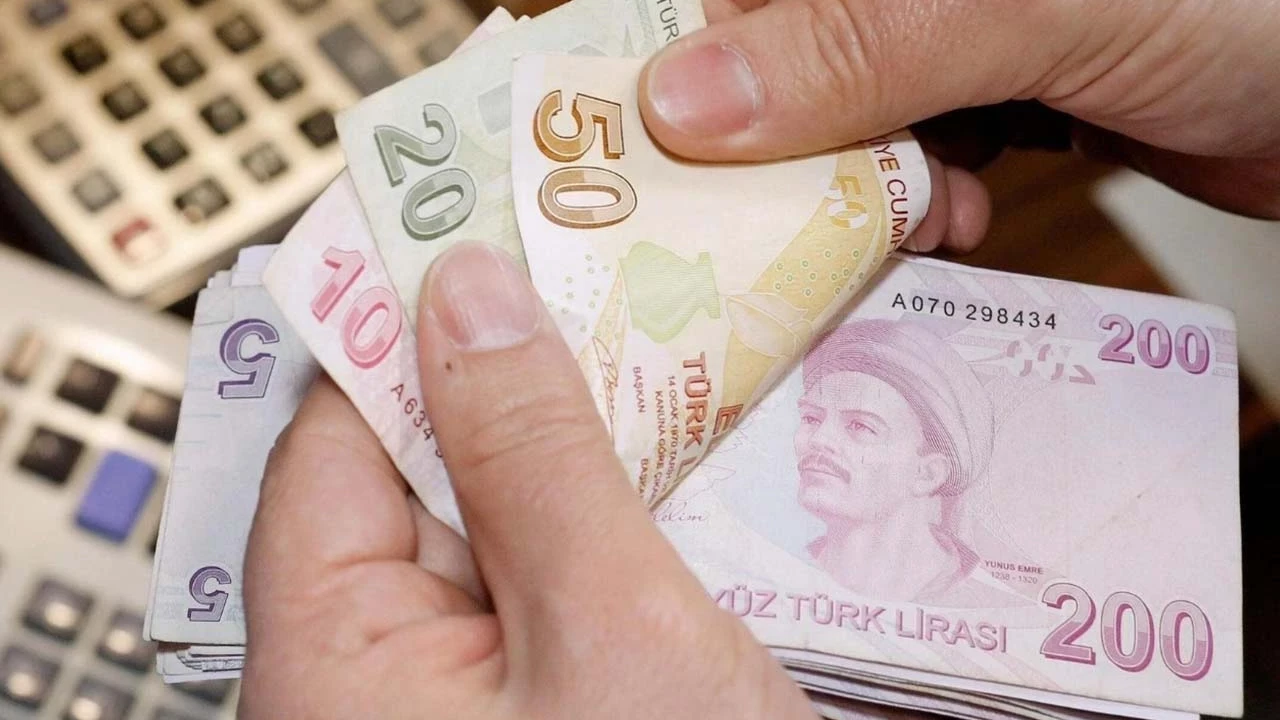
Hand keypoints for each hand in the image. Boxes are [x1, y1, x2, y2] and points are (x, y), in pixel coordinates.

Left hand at [238, 241, 818, 719]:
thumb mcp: (613, 632)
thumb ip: (533, 456)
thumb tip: (470, 294)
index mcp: (332, 659)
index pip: (335, 435)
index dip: (408, 324)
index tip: (491, 236)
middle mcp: (370, 678)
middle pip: (419, 473)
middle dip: (520, 387)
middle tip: (618, 299)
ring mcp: (452, 698)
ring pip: (497, 525)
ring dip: (582, 458)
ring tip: (673, 382)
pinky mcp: (525, 707)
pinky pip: (543, 586)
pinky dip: (608, 528)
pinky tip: (681, 487)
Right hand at [638, 0, 1279, 252]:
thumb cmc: (1240, 3)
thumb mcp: (1040, 6)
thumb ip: (866, 41)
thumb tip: (681, 103)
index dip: (683, 62)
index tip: (655, 160)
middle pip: (774, 58)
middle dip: (782, 147)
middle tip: (803, 219)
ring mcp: (946, 28)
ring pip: (834, 117)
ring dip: (855, 189)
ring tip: (922, 217)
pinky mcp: (987, 85)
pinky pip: (901, 150)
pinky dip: (914, 199)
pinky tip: (958, 215)